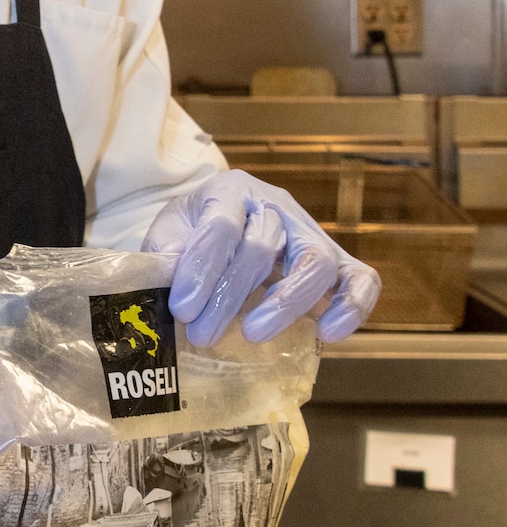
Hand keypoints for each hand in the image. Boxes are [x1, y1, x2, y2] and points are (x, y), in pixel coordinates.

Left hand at [143, 170, 380, 347]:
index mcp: (228, 191)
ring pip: (315, 260)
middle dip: (230, 294)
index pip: (221, 224)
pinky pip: (360, 277)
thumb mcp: (166, 240)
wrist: (217, 231)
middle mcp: (274, 204)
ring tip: (253, 335)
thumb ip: (165, 259)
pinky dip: (353, 305)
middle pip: (264, 245)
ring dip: (286, 302)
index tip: (182, 309)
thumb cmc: (189, 238)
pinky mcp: (337, 260)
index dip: (202, 268)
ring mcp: (309, 231)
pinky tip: (329, 333)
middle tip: (203, 333)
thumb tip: (171, 287)